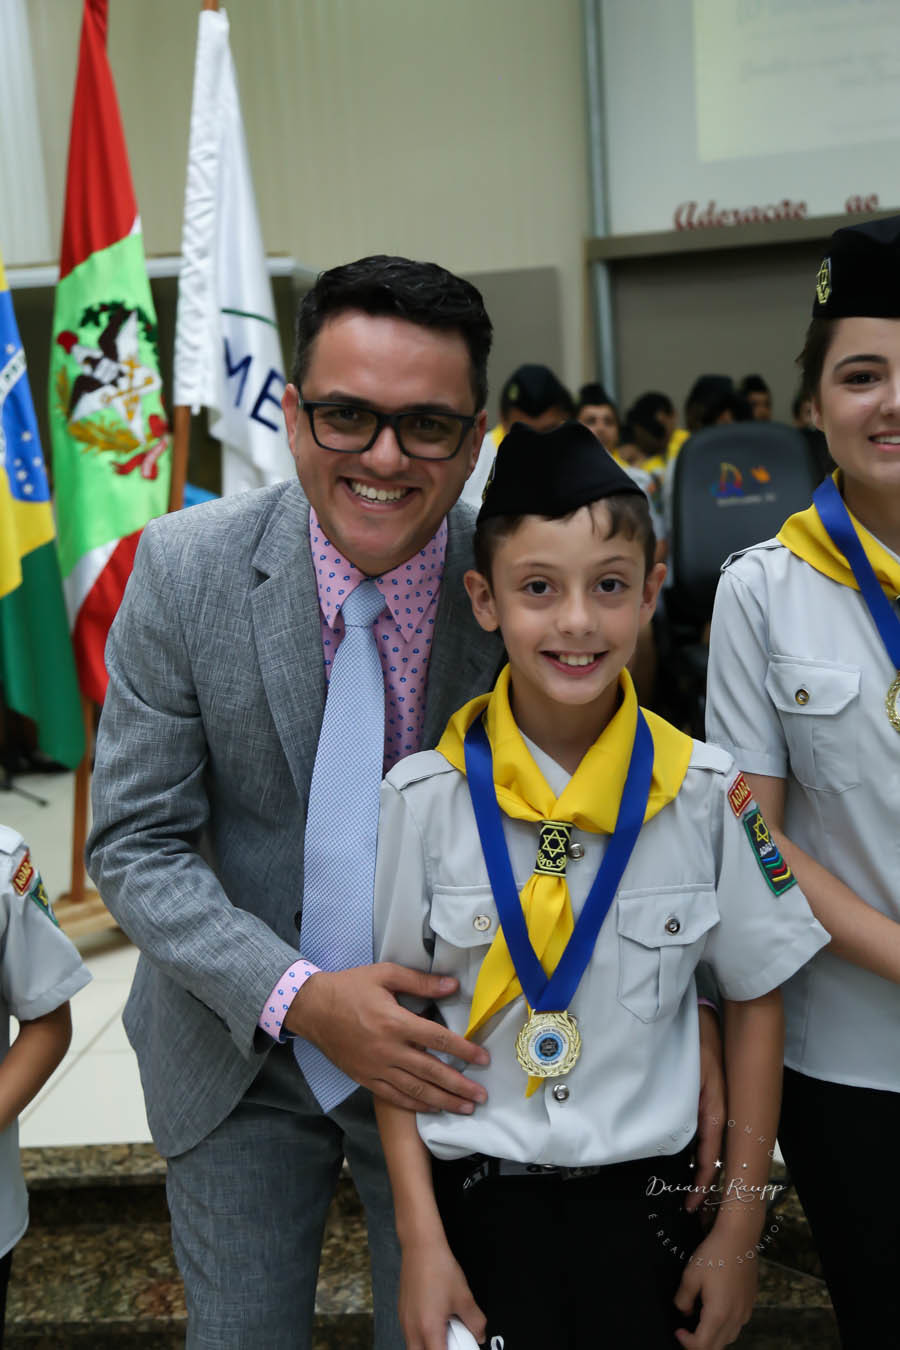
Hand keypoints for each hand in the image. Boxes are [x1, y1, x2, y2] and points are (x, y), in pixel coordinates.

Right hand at [284, 963, 489, 1112]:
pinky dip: (416, 1105)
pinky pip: (394, 1097)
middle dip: (459, 1085)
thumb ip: (420, 982)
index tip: (484, 1059)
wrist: (312, 1008)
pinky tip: (432, 1108)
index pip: (438, 1039)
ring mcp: (375, 1067)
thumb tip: (453, 985)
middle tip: (482, 1096)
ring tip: (465, 1108)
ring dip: (443, 1101)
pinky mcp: (365, 1078)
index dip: (464, 1050)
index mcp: (395, 1022)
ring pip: (415, 1090)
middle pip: (431, 1072)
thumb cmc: (350, 987)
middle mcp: (388, 1049)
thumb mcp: (385, 975)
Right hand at [399, 1236, 485, 1349]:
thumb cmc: (438, 1268)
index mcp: (428, 1329)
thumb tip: (479, 1334)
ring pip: (414, 1348)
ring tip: (445, 1330)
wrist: (421, 1246)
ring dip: (429, 1345)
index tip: (462, 1346)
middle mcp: (412, 1329)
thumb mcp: (464, 1298)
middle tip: (452, 1342)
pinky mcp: (403, 1313)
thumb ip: (475, 1322)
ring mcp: (404, 1321)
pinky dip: (423, 1336)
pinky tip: (435, 1321)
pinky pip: (410, 1335)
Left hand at [674, 1227, 757, 1348]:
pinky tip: (717, 1313)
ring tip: (700, 1325)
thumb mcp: (690, 1275)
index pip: (702, 1345)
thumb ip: (684, 1299)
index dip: (687, 1342)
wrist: (739, 1238)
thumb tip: (684, 1311)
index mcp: (718, 1314)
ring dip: (714, 1338)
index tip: (678, 1330)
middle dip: (700, 1345)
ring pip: (729, 1338)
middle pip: (717, 1347)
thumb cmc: (714, 1255)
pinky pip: (738, 1325)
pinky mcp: (750, 1303)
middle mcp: (735, 1318)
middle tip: (687, 1333)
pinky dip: (725, 1328)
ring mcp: (745, 1311)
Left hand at [689, 1006, 724, 1211]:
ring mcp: (712, 1106)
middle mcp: (717, 1112)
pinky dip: (698, 1150)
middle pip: (713, 1155)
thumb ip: (692, 1102)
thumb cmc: (697, 1041)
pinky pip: (703, 1131)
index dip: (702, 1181)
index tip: (693, 1204)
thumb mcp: (694, 1070)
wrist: (703, 1016)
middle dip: (704, 1183)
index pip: (710, 1154)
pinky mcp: (706, 1099)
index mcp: (715, 1110)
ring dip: (701, 1169)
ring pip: (709, 1145)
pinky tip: (688, 1160)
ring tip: (691, 1194)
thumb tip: (689, 1138)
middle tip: (691, 1208)